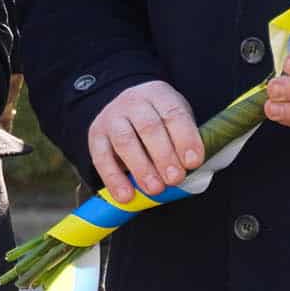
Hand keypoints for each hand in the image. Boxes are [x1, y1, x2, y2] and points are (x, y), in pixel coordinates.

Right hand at [88, 79, 203, 200]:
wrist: (123, 108)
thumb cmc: (159, 121)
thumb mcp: (175, 121)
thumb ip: (183, 143)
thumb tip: (190, 171)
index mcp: (159, 95)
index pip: (173, 113)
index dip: (185, 138)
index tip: (193, 162)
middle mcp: (134, 102)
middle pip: (149, 127)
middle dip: (164, 156)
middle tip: (175, 179)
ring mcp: (112, 117)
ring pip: (125, 141)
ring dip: (141, 168)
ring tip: (155, 189)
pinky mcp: (96, 136)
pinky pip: (102, 158)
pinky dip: (114, 179)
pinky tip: (126, 195)